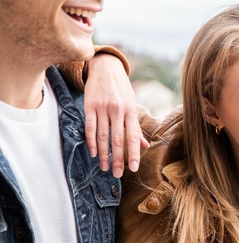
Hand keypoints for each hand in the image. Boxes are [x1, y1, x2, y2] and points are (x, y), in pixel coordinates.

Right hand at [84, 54, 148, 177]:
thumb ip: (136, 126)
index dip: (133, 153)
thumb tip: (145, 145)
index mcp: (131, 111)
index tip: (133, 168)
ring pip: (103, 136)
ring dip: (103, 154)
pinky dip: (91, 142)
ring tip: (104, 168)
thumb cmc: (122, 90)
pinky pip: (90, 127)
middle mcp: (118, 110)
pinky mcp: (89, 106)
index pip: (133, 136)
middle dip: (118, 159)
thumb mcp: (132, 105)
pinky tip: (93, 153)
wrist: (106, 69)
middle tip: (117, 174)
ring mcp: (103, 108)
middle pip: (118, 139)